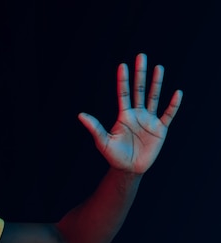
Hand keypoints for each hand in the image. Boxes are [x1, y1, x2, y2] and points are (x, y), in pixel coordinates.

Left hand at [78, 53, 182, 173]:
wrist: (129, 169)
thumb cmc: (114, 156)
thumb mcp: (103, 141)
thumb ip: (95, 127)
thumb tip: (80, 115)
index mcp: (124, 115)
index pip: (123, 93)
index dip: (123, 80)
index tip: (122, 65)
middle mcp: (137, 114)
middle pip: (139, 90)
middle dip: (140, 74)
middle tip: (141, 57)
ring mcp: (149, 120)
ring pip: (154, 97)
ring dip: (157, 83)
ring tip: (159, 67)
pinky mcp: (160, 129)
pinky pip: (168, 114)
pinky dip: (173, 105)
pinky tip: (177, 93)